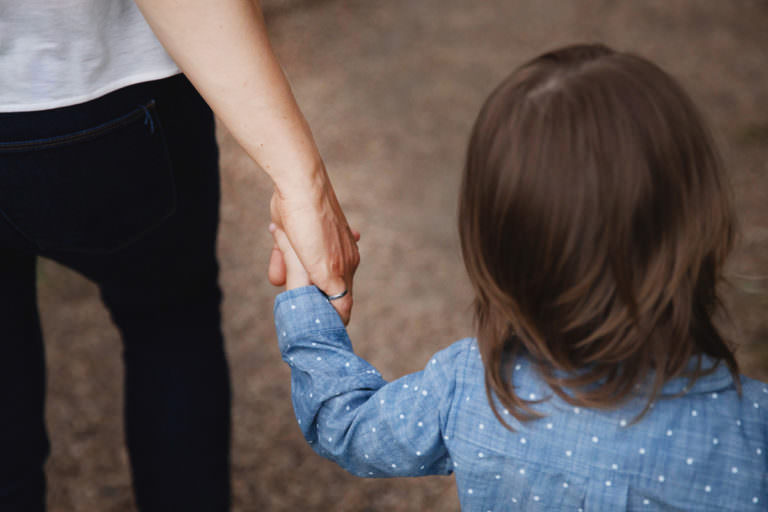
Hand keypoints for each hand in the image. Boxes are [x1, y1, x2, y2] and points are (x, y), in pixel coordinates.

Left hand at [267, 177, 359, 323]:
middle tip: (289, 296)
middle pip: (317, 288)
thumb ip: (336, 293)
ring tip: (279, 267)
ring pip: (298, 272)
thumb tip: (343, 315)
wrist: (297, 185)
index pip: (341, 302)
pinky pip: (287, 254)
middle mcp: (336, 257)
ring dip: (286, 273)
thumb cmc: (313, 225)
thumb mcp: (325, 268)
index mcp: (347, 266)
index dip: (327, 314)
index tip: (310, 323)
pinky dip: (279, 257)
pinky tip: (276, 248)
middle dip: (302, 292)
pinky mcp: (298, 235)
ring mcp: (316, 245)